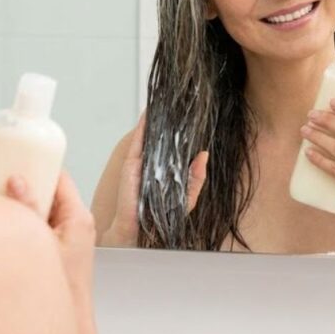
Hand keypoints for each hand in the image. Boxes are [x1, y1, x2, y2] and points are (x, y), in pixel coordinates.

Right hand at [8, 172, 99, 333]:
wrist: (66, 321)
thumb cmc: (62, 289)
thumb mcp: (39, 241)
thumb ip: (28, 210)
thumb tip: (18, 181)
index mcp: (78, 217)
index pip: (59, 177)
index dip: (39, 165)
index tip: (19, 158)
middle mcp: (75, 225)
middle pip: (47, 191)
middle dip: (25, 184)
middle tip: (1, 178)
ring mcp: (66, 237)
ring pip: (41, 209)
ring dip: (21, 205)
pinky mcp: (57, 248)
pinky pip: (39, 225)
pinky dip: (23, 221)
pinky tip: (6, 224)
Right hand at [100, 113, 209, 246]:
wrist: (142, 233)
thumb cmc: (161, 219)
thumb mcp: (186, 198)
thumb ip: (196, 178)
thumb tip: (203, 154)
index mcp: (167, 171)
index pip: (173, 147)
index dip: (179, 131)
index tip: (187, 115)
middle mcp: (153, 164)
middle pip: (160, 138)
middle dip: (168, 121)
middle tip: (177, 102)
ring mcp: (141, 163)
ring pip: (148, 136)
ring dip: (154, 120)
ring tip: (163, 100)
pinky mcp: (131, 165)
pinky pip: (137, 143)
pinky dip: (141, 128)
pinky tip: (147, 115)